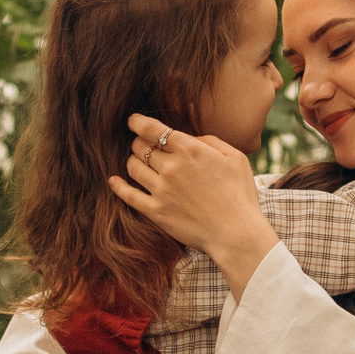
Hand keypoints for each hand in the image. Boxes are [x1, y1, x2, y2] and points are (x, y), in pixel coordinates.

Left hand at [108, 113, 279, 296]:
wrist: (237, 234)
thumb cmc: (240, 195)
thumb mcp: (235, 158)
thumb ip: (210, 141)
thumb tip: (189, 138)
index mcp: (190, 150)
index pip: (153, 129)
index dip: (138, 122)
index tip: (133, 120)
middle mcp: (172, 167)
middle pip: (140, 146)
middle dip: (138, 142)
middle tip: (141, 144)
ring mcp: (161, 190)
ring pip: (132, 167)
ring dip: (132, 161)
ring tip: (137, 162)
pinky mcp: (156, 212)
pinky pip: (128, 195)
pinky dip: (118, 186)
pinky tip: (114, 181)